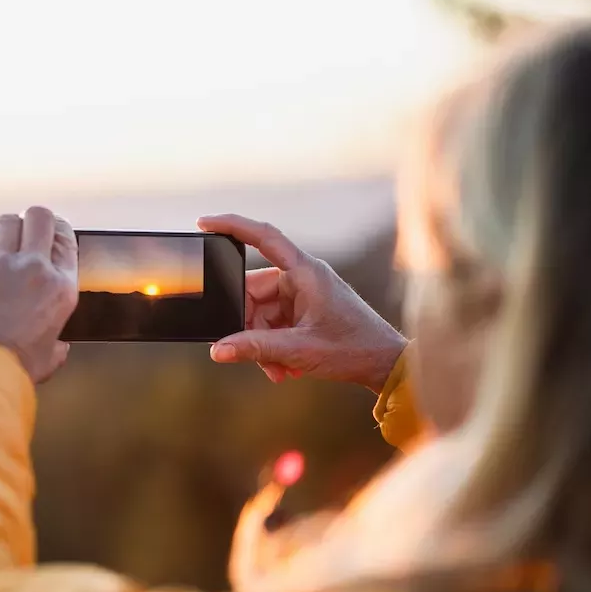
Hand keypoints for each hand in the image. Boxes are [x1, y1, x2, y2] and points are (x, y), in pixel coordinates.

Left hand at [0, 206, 78, 382]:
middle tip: (26, 232)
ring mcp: (0, 262)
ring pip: (8, 220)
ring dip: (5, 230)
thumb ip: (57, 344)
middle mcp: (34, 267)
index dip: (57, 231)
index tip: (50, 233)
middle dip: (33, 221)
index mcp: (60, 287)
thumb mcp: (50, 356)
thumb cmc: (12, 368)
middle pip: (39, 216)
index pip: (66, 239)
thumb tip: (59, 348)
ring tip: (0, 244)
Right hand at [196, 214, 405, 392]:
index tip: (204, 223)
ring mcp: (303, 294)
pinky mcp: (305, 310)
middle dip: (248, 327)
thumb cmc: (354, 349)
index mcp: (305, 272)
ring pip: (261, 314)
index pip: (264, 237)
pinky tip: (285, 367)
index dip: (232, 226)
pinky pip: (274, 324)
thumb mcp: (299, 350)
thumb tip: (218, 350)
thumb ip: (255, 349)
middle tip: (251, 354)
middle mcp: (302, 277)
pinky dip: (273, 346)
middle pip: (253, 291)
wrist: (386, 364)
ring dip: (262, 343)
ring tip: (278, 368)